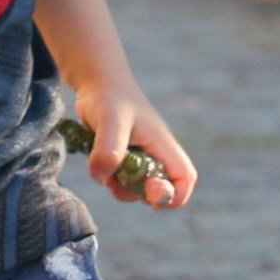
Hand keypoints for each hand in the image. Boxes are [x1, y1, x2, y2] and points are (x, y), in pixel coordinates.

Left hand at [71, 78, 195, 210]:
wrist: (95, 81)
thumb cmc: (109, 97)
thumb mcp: (110, 121)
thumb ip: (108, 149)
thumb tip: (101, 177)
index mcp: (162, 145)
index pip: (184, 178)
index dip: (175, 195)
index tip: (153, 198)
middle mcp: (154, 153)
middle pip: (159, 189)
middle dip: (139, 193)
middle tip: (118, 179)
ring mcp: (138, 156)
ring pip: (135, 187)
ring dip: (119, 186)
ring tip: (101, 165)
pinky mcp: (121, 157)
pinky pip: (119, 179)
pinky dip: (107, 176)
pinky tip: (96, 158)